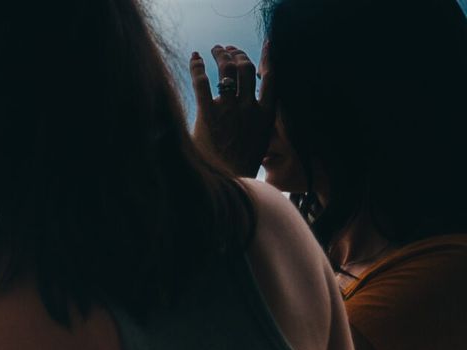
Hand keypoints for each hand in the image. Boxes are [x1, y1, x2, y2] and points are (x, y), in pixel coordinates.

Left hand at [189, 43, 272, 177]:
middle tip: (229, 49)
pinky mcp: (208, 117)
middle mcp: (249, 109)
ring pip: (228, 72)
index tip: (266, 45)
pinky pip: (203, 84)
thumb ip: (257, 124)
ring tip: (216, 50)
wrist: (227, 185)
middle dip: (238, 54)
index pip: (272, 77)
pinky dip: (198, 67)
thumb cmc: (239, 168)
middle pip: (247, 70)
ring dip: (222, 56)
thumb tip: (254, 113)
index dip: (268, 58)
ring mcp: (229, 112)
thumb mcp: (258, 143)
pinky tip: (195, 57)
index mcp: (266, 115)